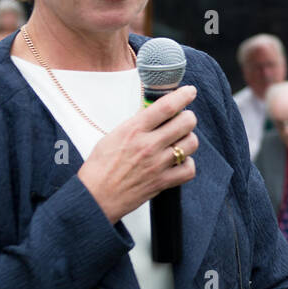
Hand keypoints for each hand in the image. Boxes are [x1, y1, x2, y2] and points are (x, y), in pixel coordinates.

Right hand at [77, 86, 198, 223]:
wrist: (96, 196)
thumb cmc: (101, 166)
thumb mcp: (114, 135)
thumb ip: (136, 122)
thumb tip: (153, 109)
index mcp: (134, 129)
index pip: (166, 106)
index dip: (183, 95)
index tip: (190, 92)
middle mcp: (149, 145)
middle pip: (186, 122)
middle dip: (188, 117)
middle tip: (183, 119)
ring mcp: (158, 164)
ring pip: (191, 143)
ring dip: (188, 140)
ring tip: (179, 141)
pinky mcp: (163, 182)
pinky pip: (189, 169)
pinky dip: (187, 164)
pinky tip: (178, 162)